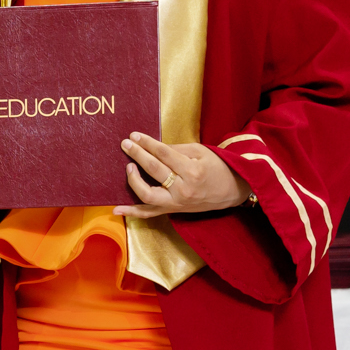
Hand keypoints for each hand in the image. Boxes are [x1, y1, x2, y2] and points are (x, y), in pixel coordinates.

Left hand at [114, 133, 249, 218]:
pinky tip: (116, 208)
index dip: (147, 143)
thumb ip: (176, 150)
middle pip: (154, 170)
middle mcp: (183, 189)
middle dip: (137, 155)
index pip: (163, 154)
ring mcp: (176, 203)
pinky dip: (132, 212)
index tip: (134, 135)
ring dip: (133, 181)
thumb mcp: (201, 152)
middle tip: (125, 144)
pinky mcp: (173, 211)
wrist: (232, 191)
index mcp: (192, 171)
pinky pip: (149, 214)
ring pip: (147, 195)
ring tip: (128, 167)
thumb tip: (152, 146)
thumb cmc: (217, 168)